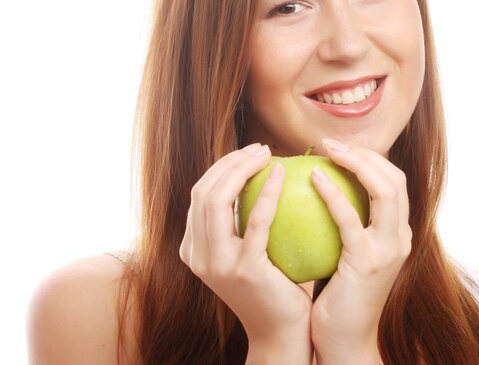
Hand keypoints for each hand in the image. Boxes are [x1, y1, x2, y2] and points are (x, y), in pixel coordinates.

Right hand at [179, 143, 312, 363]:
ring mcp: (216, 264)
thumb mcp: (249, 250)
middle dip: (230, 162)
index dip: (222, 167)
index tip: (250, 152)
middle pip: (203, 192)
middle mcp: (196, 256)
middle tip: (260, 148)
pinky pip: (255, 221)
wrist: (282, 332)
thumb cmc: (275, 285)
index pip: (200, 194)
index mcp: (194, 249)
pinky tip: (282, 173)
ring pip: (217, 200)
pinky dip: (267, 192)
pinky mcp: (242, 270)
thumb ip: (245, 219)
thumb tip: (264, 170)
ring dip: (242, 169)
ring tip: (268, 153)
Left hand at [310, 139, 411, 364]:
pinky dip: (334, 194)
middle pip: (395, 178)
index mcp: (396, 233)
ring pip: (386, 190)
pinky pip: (350, 219)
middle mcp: (400, 238)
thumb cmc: (338, 294)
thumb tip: (317, 185)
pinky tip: (313, 178)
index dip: (370, 159)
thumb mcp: (348, 253)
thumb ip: (345, 222)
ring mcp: (388, 250)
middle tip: (330, 144)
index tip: (339, 149)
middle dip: (366, 154)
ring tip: (327, 151)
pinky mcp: (368, 263)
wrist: (344, 340)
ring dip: (357, 163)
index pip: (393, 182)